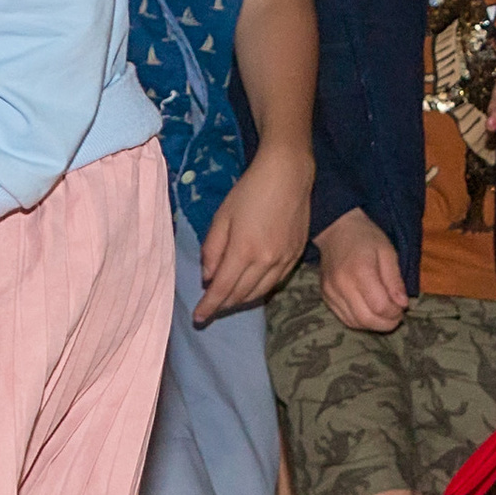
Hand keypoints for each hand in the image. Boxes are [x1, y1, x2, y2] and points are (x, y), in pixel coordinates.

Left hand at [195, 145, 313, 321]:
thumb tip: (208, 278)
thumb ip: (212, 250)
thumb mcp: (221, 217)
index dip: (209, 307)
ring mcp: (285, 261)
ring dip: (241, 301)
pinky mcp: (297, 256)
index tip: (198, 318)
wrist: (288, 176)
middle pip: (241, 295)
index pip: (222, 289)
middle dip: (223, 305)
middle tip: (210, 307)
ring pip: (259, 293)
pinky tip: (250, 288)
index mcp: (244, 251)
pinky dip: (259, 291)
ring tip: (227, 301)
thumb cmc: (249, 192)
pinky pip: (275, 283)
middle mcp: (266, 261)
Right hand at [316, 208, 408, 331]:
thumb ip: (395, 279)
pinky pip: (344, 318)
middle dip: (386, 323)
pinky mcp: (325, 297)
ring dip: (373, 324)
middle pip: (366, 319)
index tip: (403, 306)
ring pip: (354, 322)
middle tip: (396, 315)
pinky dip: (360, 320)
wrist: (336, 230)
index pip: (380, 306)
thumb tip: (403, 304)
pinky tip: (369, 312)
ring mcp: (330, 292)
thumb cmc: (366, 238)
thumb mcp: (388, 252)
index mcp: (360, 271)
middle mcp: (342, 285)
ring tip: (384, 314)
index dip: (395, 312)